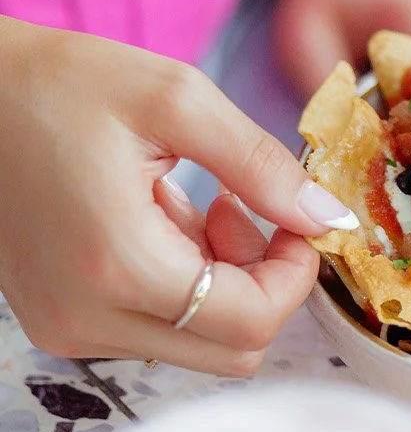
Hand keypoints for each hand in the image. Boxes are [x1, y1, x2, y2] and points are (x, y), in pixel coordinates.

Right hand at [0, 20, 357, 374]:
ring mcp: (67, 326)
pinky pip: (155, 327)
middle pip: (231, 349)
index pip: (250, 323)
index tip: (295, 216)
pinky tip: (160, 216)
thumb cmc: (64, 82)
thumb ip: (262, 166)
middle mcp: (86, 317)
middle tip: (242, 207)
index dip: (296, 274)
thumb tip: (329, 219)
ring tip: (191, 202)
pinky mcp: (60, 319)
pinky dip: (182, 283)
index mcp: (117, 266)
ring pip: (197, 342)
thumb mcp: (178, 100)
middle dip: (262, 281)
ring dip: (222, 279)